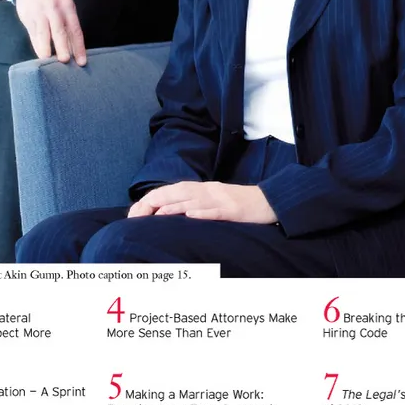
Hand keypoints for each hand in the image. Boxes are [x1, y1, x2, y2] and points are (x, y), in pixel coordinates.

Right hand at [15, 0, 86, 64]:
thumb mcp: (64, 5)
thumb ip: (67, 24)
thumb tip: (73, 48)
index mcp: (67, 7)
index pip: (75, 30)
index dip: (79, 47)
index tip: (82, 61)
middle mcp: (54, 10)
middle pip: (60, 32)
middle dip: (63, 48)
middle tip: (66, 61)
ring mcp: (40, 13)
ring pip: (44, 34)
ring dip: (46, 48)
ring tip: (48, 61)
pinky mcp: (28, 17)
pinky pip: (33, 34)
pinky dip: (37, 45)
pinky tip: (40, 54)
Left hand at [127, 182, 276, 224]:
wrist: (269, 202)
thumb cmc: (240, 204)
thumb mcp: (214, 201)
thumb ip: (195, 203)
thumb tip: (170, 212)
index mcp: (203, 189)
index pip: (172, 190)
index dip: (152, 199)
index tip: (135, 213)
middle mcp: (209, 191)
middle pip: (178, 192)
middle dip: (156, 201)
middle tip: (137, 215)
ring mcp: (221, 199)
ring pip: (194, 200)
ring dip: (174, 207)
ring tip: (156, 214)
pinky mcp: (234, 210)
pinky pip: (217, 211)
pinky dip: (203, 213)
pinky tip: (191, 216)